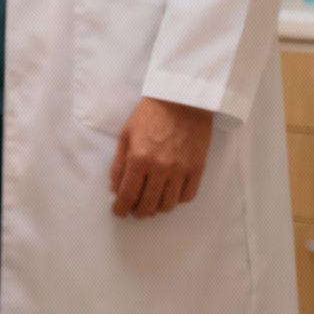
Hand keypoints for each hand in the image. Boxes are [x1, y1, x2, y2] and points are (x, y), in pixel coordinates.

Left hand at [110, 97, 214, 217]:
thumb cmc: (149, 115)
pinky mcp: (197, 169)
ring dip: (157, 209)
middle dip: (138, 211)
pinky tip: (170, 197)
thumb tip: (115, 187)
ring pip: (169, 203)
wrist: (181, 101)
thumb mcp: (126, 135)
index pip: (128, 193)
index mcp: (139, 159)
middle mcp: (160, 169)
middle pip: (148, 203)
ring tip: (151, 206)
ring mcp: (181, 170)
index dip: (121, 207)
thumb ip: (119, 163)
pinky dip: (177, 201)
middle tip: (134, 211)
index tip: (119, 212)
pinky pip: (188, 195)